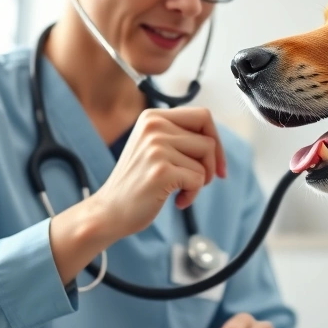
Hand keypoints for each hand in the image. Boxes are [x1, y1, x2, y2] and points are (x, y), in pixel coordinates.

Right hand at [50, 107, 226, 285]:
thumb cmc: (137, 183)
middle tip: (198, 182)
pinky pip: (198, 180)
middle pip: (208, 140)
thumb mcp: (154, 147)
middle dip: (211, 165)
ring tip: (180, 190)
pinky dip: (192, 195)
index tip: (217, 164)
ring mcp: (156, 148)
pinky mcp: (161, 171)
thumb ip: (179, 136)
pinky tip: (177, 201)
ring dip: (200, 181)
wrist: (109, 212)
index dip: (216, 139)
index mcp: (153, 117)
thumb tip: (215, 140)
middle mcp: (153, 127)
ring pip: (205, 161)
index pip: (203, 116)